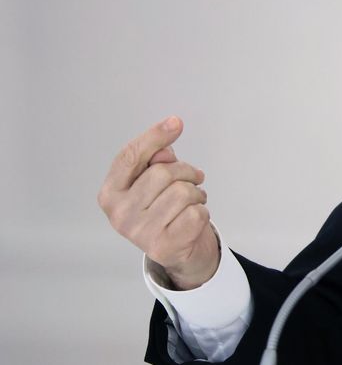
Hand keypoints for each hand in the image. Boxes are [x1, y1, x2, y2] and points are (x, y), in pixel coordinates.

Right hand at [97, 116, 218, 289]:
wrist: (177, 248)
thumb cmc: (162, 206)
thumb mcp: (154, 180)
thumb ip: (155, 161)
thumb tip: (164, 150)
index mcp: (110, 193)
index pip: (129, 156)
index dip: (154, 136)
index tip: (176, 122)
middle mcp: (119, 214)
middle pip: (163, 172)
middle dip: (186, 171)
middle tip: (193, 178)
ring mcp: (139, 233)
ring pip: (183, 192)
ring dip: (197, 192)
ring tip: (192, 200)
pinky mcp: (164, 246)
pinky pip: (196, 213)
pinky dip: (202, 210)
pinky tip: (192, 217)